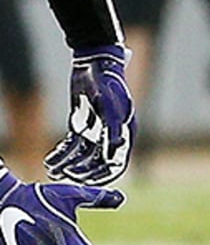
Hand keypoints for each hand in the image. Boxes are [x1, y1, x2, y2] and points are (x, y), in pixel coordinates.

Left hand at [45, 47, 135, 185]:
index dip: (103, 174)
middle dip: (82, 172)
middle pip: (98, 162)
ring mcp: (95, 130)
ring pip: (82, 156)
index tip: (87, 181)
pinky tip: (50, 160)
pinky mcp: (81, 125)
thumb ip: (113, 128)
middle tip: (66, 174)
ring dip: (68, 165)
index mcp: (125, 131)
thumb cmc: (108, 81)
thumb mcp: (111, 104)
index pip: (117, 162)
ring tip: (53, 170)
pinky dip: (61, 154)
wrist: (95, 63)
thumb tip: (112, 155)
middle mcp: (111, 134)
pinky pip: (71, 145)